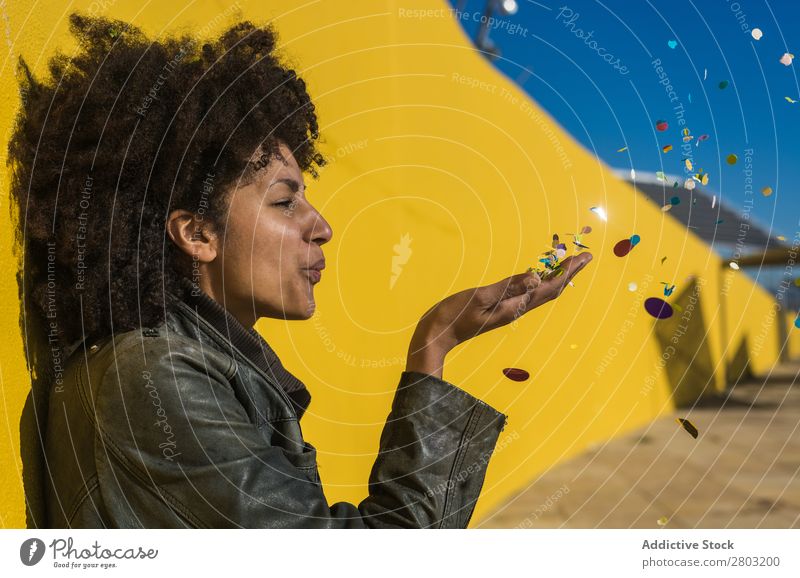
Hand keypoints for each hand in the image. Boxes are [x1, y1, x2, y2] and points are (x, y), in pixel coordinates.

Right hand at [406, 253, 592, 377]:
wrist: (437, 335)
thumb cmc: (454, 315)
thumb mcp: (480, 297)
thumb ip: (508, 287)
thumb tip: (537, 277)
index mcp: (514, 307)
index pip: (548, 288)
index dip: (568, 272)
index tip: (584, 257)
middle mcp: (516, 310)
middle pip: (550, 291)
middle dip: (568, 273)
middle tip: (585, 257)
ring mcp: (508, 310)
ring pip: (541, 293)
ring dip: (556, 278)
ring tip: (568, 264)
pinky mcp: (499, 308)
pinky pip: (527, 294)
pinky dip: (539, 282)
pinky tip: (539, 277)